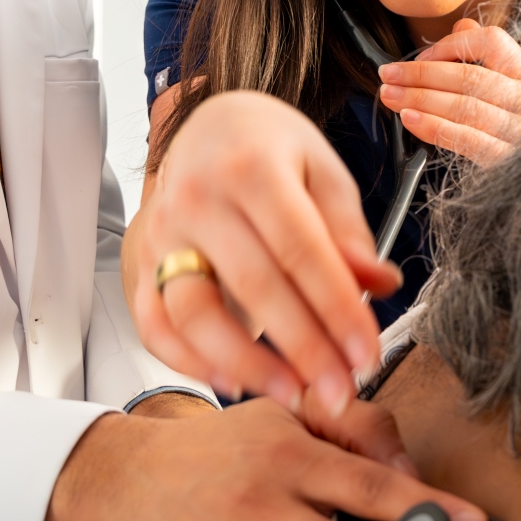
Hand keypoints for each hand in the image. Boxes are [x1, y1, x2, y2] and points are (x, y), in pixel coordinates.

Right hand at [127, 90, 401, 410]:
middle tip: (339, 389)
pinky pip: (155, 325)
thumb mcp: (322, 171)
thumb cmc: (268, 150)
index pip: (301, 249)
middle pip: (253, 285)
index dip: (337, 308)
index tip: (366, 352)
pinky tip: (232, 382)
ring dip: (245, 363)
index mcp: (251, 167)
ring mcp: (163, 234)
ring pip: (194, 312)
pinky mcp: (142, 265)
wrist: (208, 126)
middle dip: (303, 348)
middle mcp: (198, 198)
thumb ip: (347, 231)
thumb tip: (377, 284)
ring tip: (291, 393)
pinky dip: (187, 362)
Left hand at [377, 20, 520, 166]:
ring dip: (420, 100)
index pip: (493, 43)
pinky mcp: (506, 161)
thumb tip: (461, 26)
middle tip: (389, 74)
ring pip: (464, 108)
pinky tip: (410, 119)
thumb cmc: (517, 124)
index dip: (452, 45)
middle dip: (421, 75)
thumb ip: (486, 55)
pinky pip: (466, 140)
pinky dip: (434, 127)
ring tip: (391, 96)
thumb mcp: (511, 87)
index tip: (421, 55)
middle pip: (471, 78)